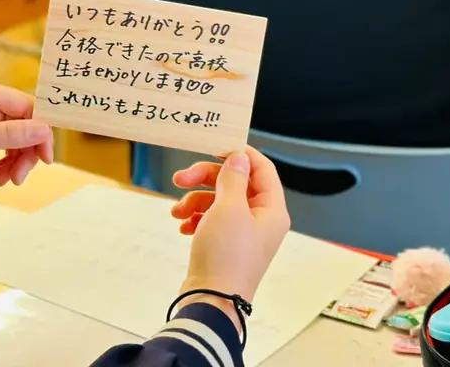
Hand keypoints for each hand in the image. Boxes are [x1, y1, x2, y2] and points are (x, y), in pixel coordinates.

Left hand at [0, 79, 53, 182]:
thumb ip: (9, 134)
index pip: (30, 108)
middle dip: (26, 152)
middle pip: (25, 123)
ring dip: (15, 159)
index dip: (41, 133)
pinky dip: (4, 159)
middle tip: (18, 179)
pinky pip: (2, 141)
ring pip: (15, 135)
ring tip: (4, 181)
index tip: (45, 161)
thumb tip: (44, 130)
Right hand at [172, 147, 289, 318]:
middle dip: (205, 179)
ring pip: (219, 202)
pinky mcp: (225, 247)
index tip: (214, 147)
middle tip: (180, 178)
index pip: (262, 169)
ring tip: (177, 212)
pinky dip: (195, 218)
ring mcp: (243, 235)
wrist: (211, 302)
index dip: (239, 155)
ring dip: (195, 200)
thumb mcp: (228, 208)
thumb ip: (233, 178)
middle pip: (235, 184)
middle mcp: (261, 221)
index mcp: (272, 211)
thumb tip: (239, 157)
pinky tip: (183, 227)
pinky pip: (211, 221)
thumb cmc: (225, 255)